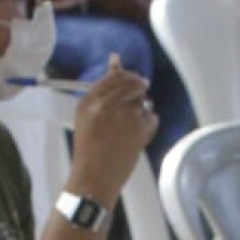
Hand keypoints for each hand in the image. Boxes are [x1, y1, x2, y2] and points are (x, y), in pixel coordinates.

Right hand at [65, 56, 156, 202]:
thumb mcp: (87, 115)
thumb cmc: (89, 150)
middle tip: (136, 105)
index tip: (133, 82)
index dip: (127, 78)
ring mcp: (124, 116)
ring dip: (141, 113)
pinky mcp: (139, 128)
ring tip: (127, 131)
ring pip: (144, 102)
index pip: (115, 76)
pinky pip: (152, 118)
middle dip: (138, 91)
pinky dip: (148, 127)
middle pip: (133, 84)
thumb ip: (103, 88)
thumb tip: (116, 59)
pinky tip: (135, 139)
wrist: (93, 179)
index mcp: (89, 101)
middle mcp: (106, 104)